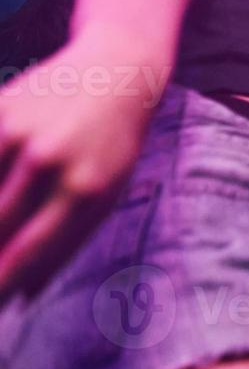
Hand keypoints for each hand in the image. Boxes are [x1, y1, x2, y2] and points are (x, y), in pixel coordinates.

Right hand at [0, 39, 153, 301]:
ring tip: (2, 224)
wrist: (116, 71)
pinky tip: (1, 188)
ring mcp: (18, 133)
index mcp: (84, 191)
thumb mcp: (107, 195)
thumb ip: (65, 246)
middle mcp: (49, 162)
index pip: (26, 251)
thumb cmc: (112, 147)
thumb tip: (23, 297)